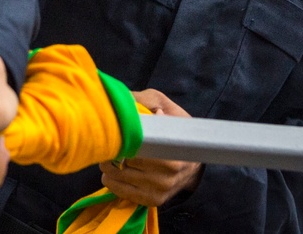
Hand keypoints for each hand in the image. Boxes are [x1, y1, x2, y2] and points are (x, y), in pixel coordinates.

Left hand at [98, 89, 203, 206]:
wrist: (193, 159)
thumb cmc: (175, 128)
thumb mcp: (163, 105)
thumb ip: (144, 101)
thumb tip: (127, 102)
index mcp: (170, 156)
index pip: (132, 149)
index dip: (120, 139)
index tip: (116, 132)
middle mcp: (165, 179)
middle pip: (120, 165)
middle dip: (112, 152)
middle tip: (113, 143)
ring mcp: (158, 192)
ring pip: (115, 179)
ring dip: (108, 166)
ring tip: (115, 155)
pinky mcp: (151, 202)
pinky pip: (118, 192)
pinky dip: (112, 180)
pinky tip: (118, 170)